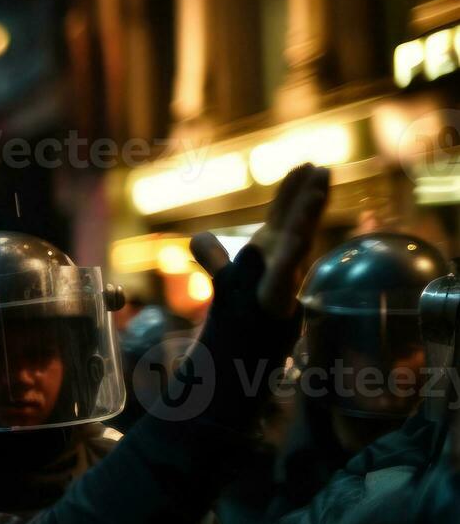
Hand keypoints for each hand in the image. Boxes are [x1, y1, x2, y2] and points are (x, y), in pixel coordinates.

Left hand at [190, 162, 329, 317]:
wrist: (237, 359)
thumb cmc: (242, 319)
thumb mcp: (228, 281)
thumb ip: (215, 258)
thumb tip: (199, 236)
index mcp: (269, 255)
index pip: (283, 216)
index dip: (293, 191)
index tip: (306, 164)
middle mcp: (280, 264)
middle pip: (296, 223)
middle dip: (310, 196)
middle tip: (324, 167)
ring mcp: (281, 282)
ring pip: (297, 245)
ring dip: (307, 218)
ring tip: (319, 190)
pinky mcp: (274, 304)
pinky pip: (283, 277)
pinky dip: (289, 258)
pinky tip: (297, 239)